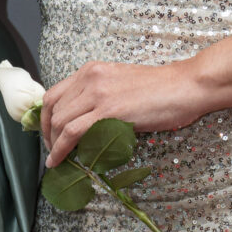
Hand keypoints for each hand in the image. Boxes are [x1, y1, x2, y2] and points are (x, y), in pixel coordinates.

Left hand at [41, 57, 211, 165]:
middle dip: (47, 133)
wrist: (185, 86)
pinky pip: (72, 132)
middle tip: (52, 150)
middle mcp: (90, 77)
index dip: (45, 118)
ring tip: (57, 159)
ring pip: (59, 121)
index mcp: (91, 70)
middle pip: (52, 108)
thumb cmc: (161, 90)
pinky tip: (59, 161)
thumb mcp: (121, 85)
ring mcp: (98, 93)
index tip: (49, 134)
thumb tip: (84, 123)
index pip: (54, 94)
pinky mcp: (108, 110)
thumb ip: (99, 97)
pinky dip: (61, 149)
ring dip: (53, 144)